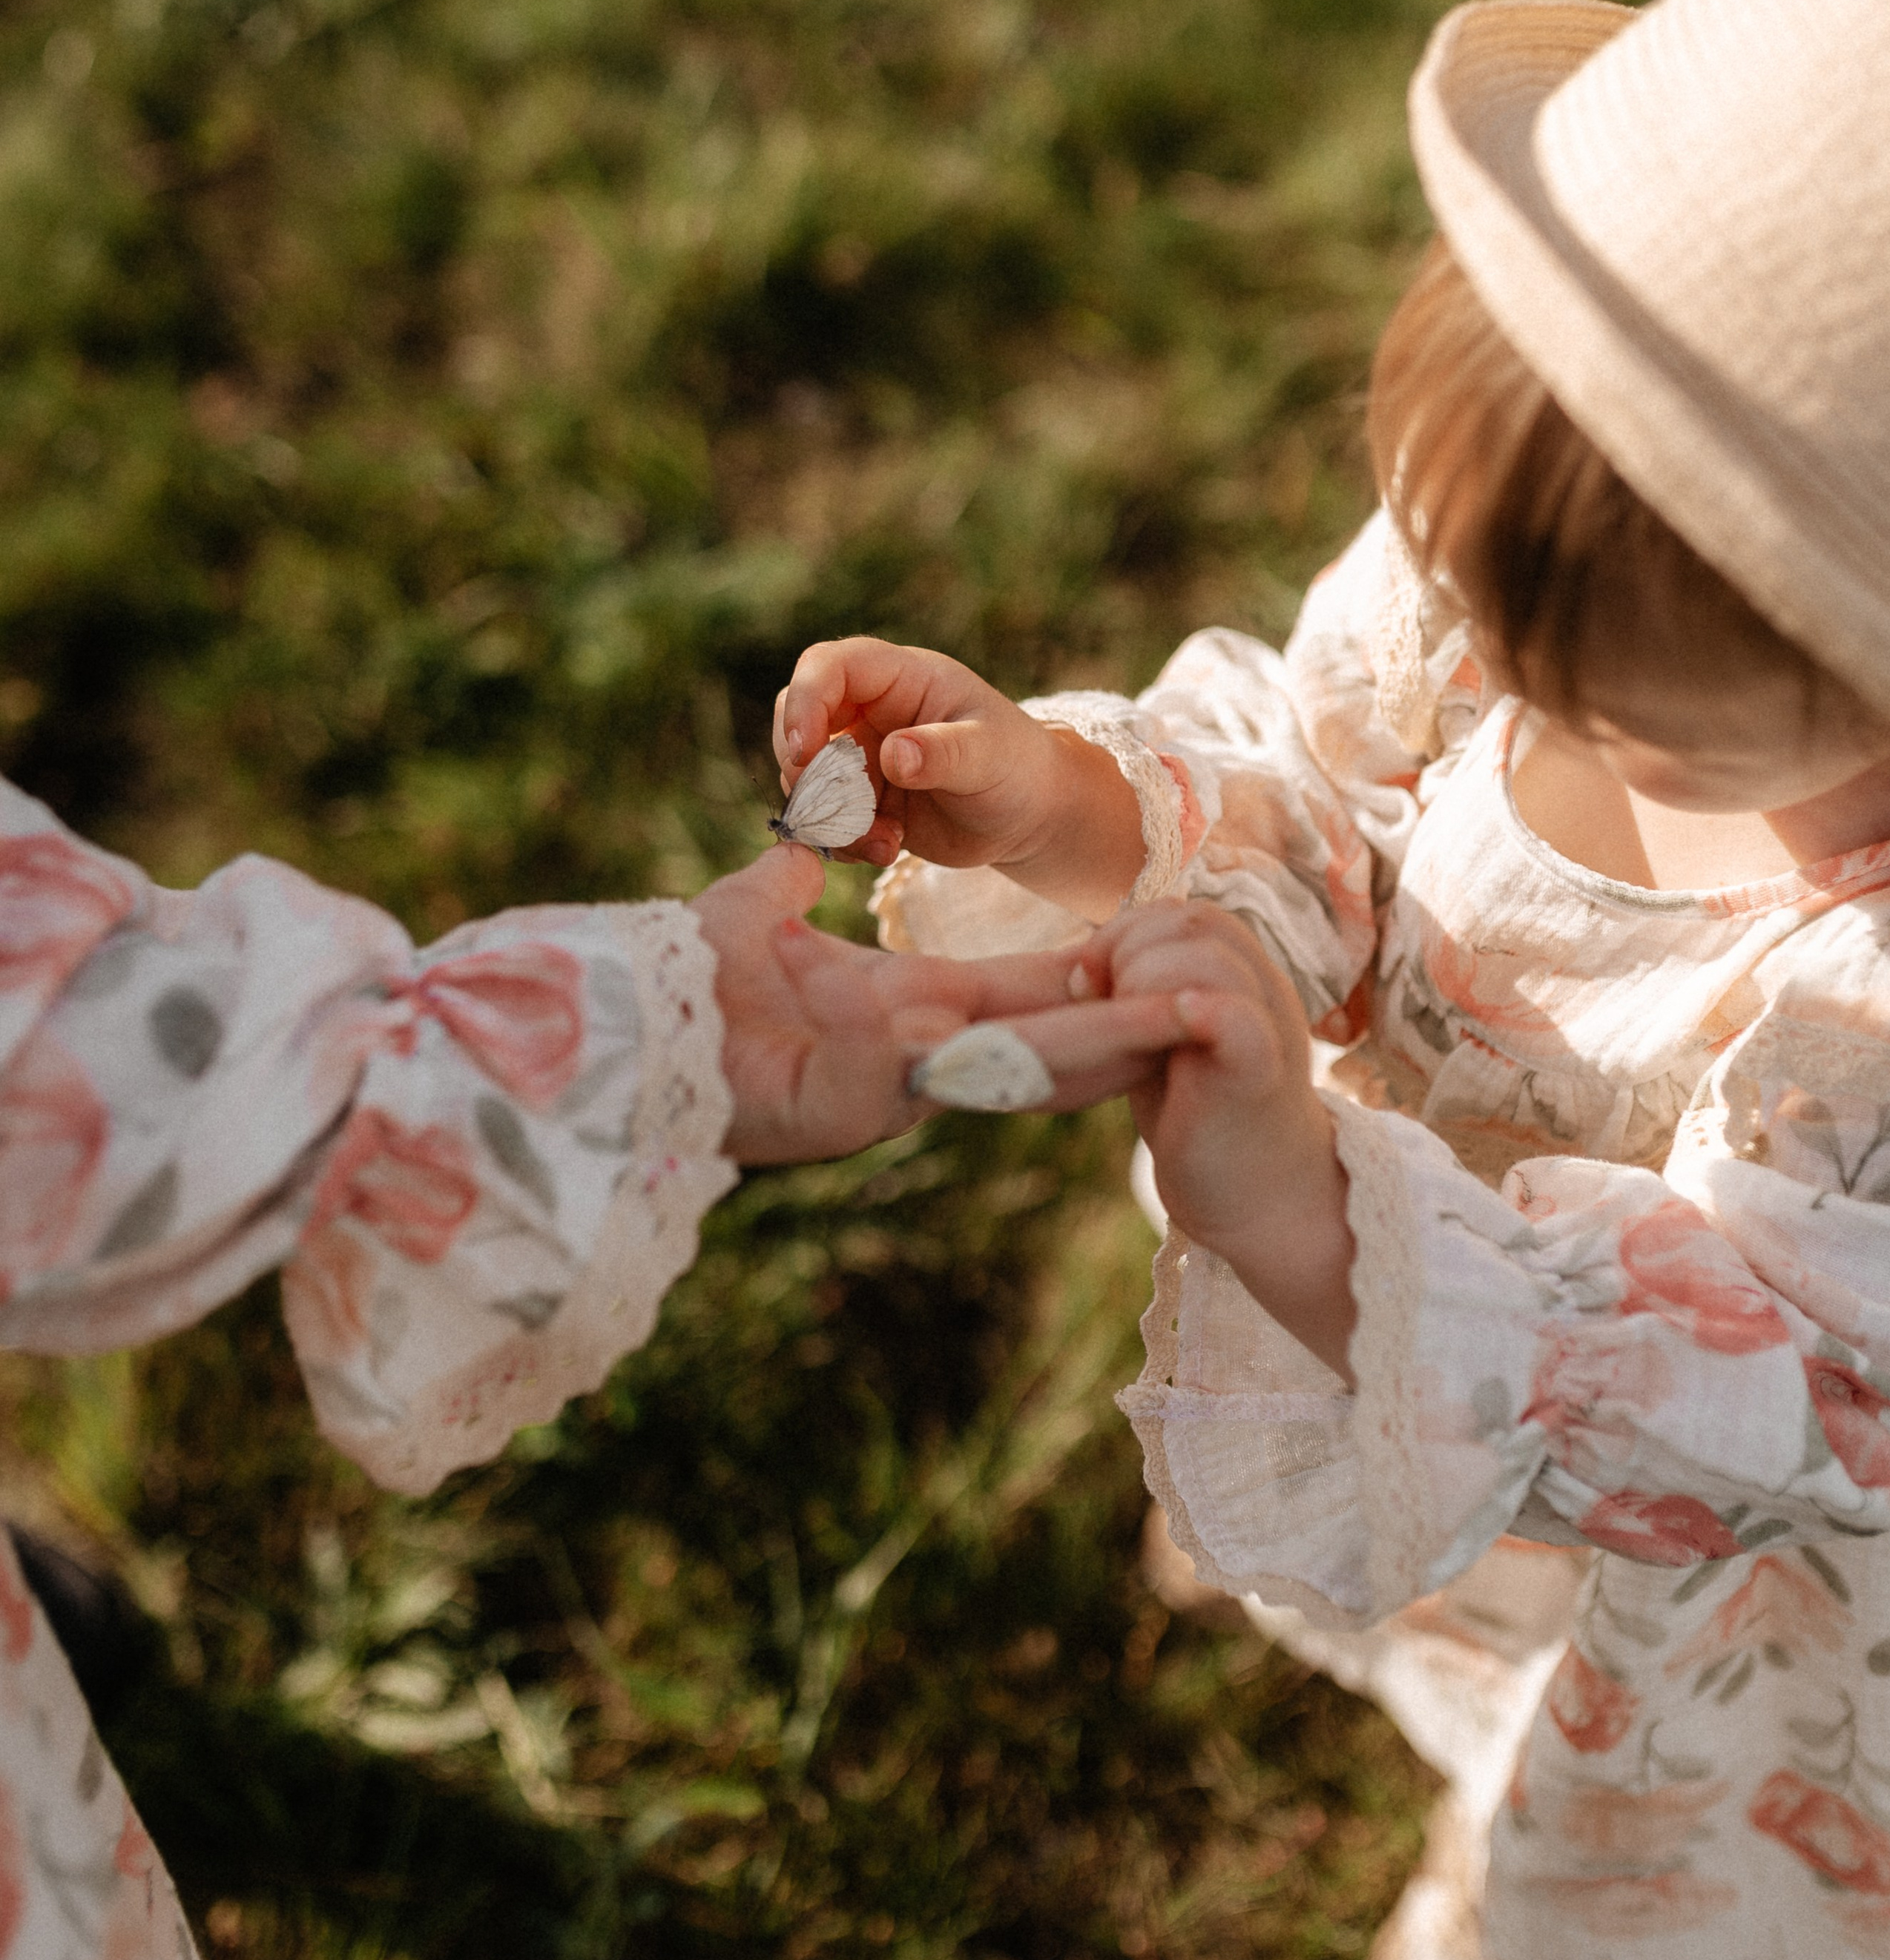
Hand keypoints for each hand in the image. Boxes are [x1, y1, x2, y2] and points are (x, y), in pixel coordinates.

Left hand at [692, 845, 1190, 1166]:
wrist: (609, 1037)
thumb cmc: (678, 983)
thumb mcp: (752, 917)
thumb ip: (788, 887)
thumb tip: (797, 850)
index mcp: (910, 1012)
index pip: (1022, 1000)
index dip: (1092, 985)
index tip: (1163, 965)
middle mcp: (909, 1058)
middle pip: (1039, 1049)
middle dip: (1125, 1035)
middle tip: (1208, 1018)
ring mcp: (876, 1092)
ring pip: (997, 1072)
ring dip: (1079, 1049)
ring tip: (1159, 1025)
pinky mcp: (831, 1109)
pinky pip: (878, 1059)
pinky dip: (880, 1014)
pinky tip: (900, 977)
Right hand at [773, 636, 1143, 918]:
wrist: (1030, 817)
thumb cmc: (1019, 768)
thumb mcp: (990, 755)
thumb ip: (943, 751)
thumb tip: (893, 755)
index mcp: (901, 679)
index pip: (828, 666)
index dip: (805, 701)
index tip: (804, 752)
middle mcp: (871, 711)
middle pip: (798, 719)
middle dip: (806, 769)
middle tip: (842, 810)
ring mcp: (862, 757)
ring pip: (806, 777)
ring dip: (830, 816)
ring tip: (883, 842)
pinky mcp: (862, 801)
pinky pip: (825, 818)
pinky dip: (843, 841)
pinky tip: (887, 850)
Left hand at [1072, 902, 1356, 1379]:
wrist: (1258, 1199)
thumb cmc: (1202, 1117)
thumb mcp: (1164, 1039)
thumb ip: (1139, 993)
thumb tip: (1082, 958)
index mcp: (1242, 973)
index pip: (1182, 913)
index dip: (1126, 934)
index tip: (1091, 985)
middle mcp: (1263, 987)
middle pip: (1192, 921)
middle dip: (1126, 952)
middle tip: (1099, 1006)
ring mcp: (1268, 1024)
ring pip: (1207, 957)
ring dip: (1146, 983)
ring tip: (1131, 1035)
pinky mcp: (1258, 1070)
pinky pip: (1234, 1015)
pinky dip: (1195, 1009)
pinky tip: (1173, 1028)